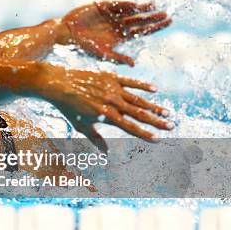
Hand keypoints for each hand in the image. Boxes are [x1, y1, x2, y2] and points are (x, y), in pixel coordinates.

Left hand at [38, 64, 172, 150]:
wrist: (59, 84)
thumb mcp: (81, 126)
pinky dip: (142, 86)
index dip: (145, 134)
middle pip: (139, 114)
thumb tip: (106, 153)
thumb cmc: (69, 107)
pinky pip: (130, 82)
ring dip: (153, 106)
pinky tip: (155, 90)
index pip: (130, 127)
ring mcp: (113, 88)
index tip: (158, 139)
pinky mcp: (110, 77)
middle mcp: (112, 102)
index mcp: (106, 115)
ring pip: (138, 99)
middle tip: (171, 126)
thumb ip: (96, 139)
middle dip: (156, 122)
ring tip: (166, 113)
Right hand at [62, 1, 171, 65]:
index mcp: (121, 36)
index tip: (169, 21)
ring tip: (154, 6)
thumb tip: (134, 64)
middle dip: (153, 17)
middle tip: (167, 14)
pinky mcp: (103, 6)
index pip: (143, 31)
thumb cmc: (83, 46)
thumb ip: (118, 58)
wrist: (67, 34)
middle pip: (140, 20)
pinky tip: (135, 6)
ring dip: (142, 9)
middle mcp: (119, 24)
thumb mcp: (102, 54)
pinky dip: (126, 5)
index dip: (156, 26)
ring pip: (131, 11)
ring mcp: (112, 14)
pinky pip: (118, 5)